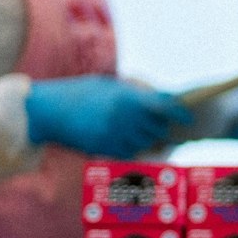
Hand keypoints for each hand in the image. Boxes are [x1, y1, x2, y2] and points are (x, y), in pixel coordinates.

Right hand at [25, 75, 191, 158]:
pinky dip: (131, 149)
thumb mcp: (110, 84)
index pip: (165, 107)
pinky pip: (128, 153)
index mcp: (128, 98)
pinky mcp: (104, 148)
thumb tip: (160, 97)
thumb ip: (136, 92)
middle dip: (161, 128)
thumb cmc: (80, 92)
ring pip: (144, 143)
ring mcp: (114, 135)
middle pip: (157, 129)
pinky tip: (126, 141)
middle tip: (164, 126)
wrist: (48, 110)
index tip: (189, 118)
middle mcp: (125, 118)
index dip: (180, 113)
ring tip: (140, 132)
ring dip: (147, 139)